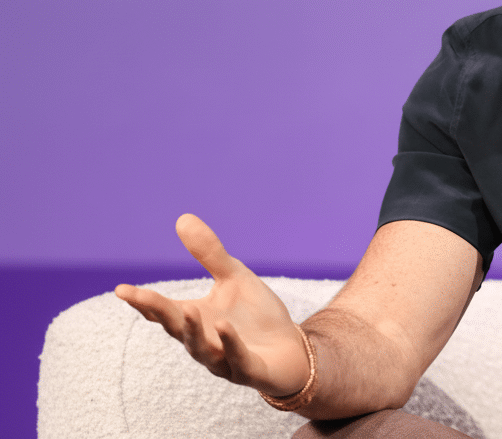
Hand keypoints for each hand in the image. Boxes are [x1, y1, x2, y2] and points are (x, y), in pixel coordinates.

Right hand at [114, 214, 309, 396]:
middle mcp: (202, 343)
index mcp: (195, 320)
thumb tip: (183, 218)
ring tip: (188, 309)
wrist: (292, 350)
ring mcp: (223, 360)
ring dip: (193, 330)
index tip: (121, 289)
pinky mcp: (249, 371)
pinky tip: (225, 326)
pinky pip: (237, 359)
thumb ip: (209, 254)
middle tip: (139, 296)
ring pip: (201, 348)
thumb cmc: (257, 316)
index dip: (143, 301)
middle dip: (158, 313)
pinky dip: (230, 344)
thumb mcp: (234, 278)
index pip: (162, 312)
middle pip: (176, 328)